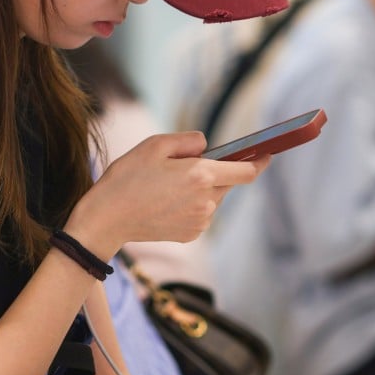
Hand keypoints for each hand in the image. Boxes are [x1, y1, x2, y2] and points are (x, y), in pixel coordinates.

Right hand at [68, 132, 268, 257]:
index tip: (267, 154)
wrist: (107, 219)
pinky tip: (166, 202)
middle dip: (215, 172)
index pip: (245, 171)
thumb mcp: (155, 145)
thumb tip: (208, 146)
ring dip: (201, 189)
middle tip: (183, 167)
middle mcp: (206, 202)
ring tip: (167, 187)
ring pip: (213, 198)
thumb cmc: (128, 177)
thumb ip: (189, 140)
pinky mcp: (191, 234)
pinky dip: (192, 205)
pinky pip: (201, 213)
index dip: (259, 161)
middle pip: (226, 182)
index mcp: (201, 176)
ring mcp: (200, 221)